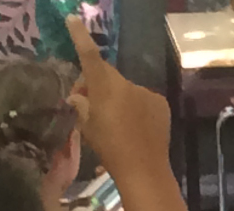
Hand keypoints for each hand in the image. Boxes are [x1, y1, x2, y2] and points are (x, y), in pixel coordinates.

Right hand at [65, 16, 169, 173]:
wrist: (144, 169)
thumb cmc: (110, 149)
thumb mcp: (87, 128)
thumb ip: (81, 106)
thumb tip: (77, 96)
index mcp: (104, 88)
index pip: (90, 56)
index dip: (80, 37)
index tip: (73, 18)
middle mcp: (126, 84)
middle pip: (106, 75)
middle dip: (96, 85)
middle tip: (87, 105)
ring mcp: (146, 92)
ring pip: (125, 89)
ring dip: (118, 99)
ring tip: (116, 123)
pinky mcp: (160, 103)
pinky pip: (142, 99)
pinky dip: (136, 107)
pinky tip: (134, 127)